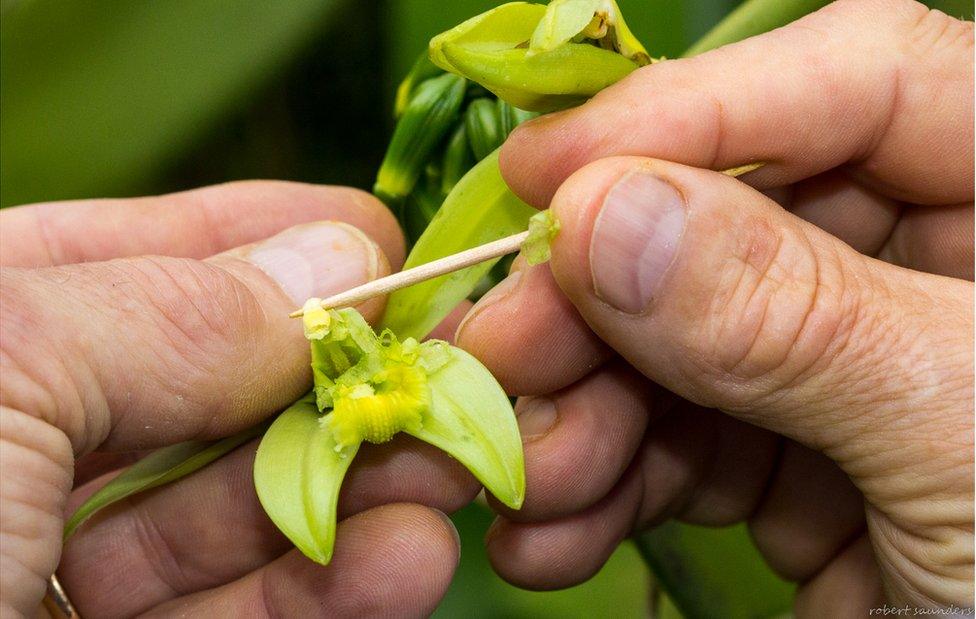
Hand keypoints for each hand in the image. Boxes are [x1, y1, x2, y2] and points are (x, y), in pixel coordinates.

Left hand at [0, 182, 478, 616]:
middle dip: (337, 377)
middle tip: (449, 366)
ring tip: (456, 463)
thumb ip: (170, 310)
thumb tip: (338, 255)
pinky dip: (336, 591)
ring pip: (240, 507)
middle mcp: (15, 444)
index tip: (377, 237)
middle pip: (211, 391)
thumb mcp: (1, 366)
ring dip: (361, 483)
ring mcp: (57, 563)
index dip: (257, 238)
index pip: (130, 259)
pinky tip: (412, 557)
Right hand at [457, 0, 972, 611]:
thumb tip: (606, 216)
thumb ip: (796, 320)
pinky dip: (604, 486)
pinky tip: (552, 535)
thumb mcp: (971, 442)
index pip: (858, 83)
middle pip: (729, 223)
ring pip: (678, 344)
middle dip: (596, 300)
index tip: (545, 176)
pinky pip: (681, 444)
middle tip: (492, 358)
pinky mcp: (805, 464)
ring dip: (579, 413)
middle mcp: (934, 271)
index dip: (692, 109)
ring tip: (518, 484)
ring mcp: (856, 370)